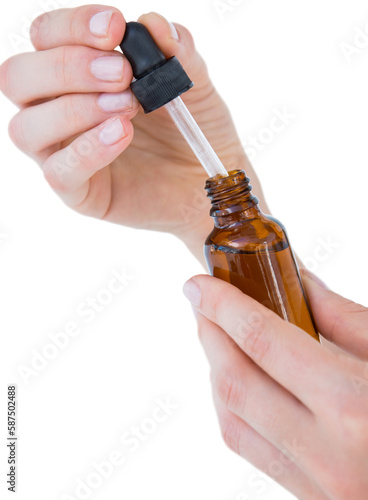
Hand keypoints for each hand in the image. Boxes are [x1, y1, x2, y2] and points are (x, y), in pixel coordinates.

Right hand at [0, 5, 265, 262]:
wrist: (211, 180)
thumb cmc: (193, 128)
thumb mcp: (192, 84)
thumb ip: (177, 53)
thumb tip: (153, 24)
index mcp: (77, 76)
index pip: (44, 39)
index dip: (70, 26)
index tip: (115, 28)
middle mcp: (59, 112)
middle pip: (17, 79)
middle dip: (67, 67)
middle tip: (121, 73)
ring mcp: (65, 154)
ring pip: (26, 128)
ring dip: (73, 109)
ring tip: (127, 106)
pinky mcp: (79, 193)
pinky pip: (59, 173)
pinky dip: (87, 150)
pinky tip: (122, 133)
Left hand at [183, 268, 367, 498]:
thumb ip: (345, 317)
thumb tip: (297, 280)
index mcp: (355, 407)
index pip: (263, 341)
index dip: (223, 305)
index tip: (197, 283)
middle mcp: (329, 455)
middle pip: (236, 382)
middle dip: (209, 334)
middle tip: (202, 302)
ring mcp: (319, 489)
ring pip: (233, 421)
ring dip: (216, 371)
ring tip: (216, 334)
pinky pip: (251, 449)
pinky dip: (234, 407)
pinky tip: (240, 379)